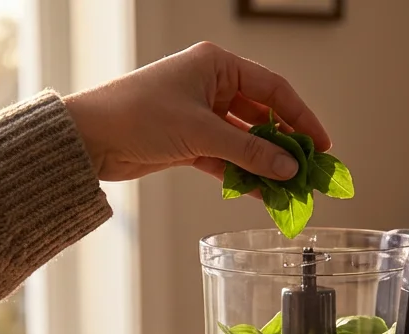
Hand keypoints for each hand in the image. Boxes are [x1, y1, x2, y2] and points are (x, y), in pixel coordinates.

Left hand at [63, 41, 329, 184]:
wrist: (87, 138)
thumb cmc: (135, 115)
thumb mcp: (200, 133)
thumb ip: (249, 152)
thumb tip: (288, 169)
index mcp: (216, 65)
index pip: (273, 89)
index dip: (301, 117)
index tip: (321, 145)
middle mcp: (209, 85)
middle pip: (261, 116)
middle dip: (283, 146)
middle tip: (307, 173)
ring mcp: (198, 114)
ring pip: (243, 140)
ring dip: (263, 165)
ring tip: (286, 190)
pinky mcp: (186, 141)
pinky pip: (225, 158)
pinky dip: (241, 174)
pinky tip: (260, 193)